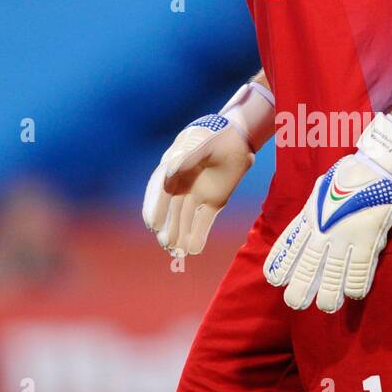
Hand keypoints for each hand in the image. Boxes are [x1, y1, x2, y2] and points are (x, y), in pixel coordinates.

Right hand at [142, 113, 253, 256]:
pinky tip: (194, 250)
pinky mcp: (213, 202)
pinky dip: (199, 235)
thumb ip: (188, 158)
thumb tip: (169, 171)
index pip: (161, 191)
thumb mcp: (206, 145)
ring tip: (177, 253)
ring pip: (186, 219)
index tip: (152, 223)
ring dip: (181, 235)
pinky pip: (204, 221)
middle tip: (165, 244)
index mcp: (175, 169)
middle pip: (172, 210)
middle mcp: (183, 185)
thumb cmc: (219, 139)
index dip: (155, 207)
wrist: (240, 140)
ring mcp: (197, 195)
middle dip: (168, 227)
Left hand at [263, 112, 391, 312]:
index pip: (289, 246)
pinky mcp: (367, 239)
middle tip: (295, 303)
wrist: (374, 165)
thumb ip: (312, 213)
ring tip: (326, 307)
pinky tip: (355, 295)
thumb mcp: (318, 193)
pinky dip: (357, 284)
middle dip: (300, 288)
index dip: (281, 265)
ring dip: (329, 294)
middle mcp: (322, 231)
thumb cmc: (347, 176)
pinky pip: (360, 268)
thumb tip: (307, 229)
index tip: (274, 280)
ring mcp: (345, 237)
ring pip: (333, 274)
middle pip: (307, 266)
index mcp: (309, 218)